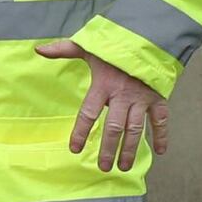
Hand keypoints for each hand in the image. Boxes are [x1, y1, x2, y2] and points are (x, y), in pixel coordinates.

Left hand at [35, 40, 168, 171]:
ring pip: (135, 129)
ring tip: (124, 166)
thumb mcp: (88, 45)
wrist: (148, 34)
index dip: (80, 132)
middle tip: (103, 167)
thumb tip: (38, 49)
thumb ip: (64, 50)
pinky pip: (161, 120)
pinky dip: (162, 135)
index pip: (88, 113)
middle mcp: (122, 95)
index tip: (75, 149)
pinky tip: (159, 152)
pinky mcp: (158, 97)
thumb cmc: (115, 41)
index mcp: (103, 84)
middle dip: (108, 148)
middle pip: (113, 127)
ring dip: (130, 149)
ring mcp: (141, 98)